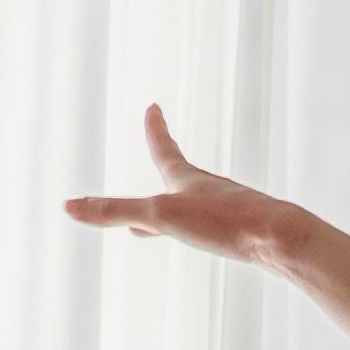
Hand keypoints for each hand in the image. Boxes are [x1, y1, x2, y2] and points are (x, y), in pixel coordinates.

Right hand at [63, 103, 315, 270]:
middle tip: (159, 145)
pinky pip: (213, 229)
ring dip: (173, 208)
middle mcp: (210, 190)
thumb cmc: (224, 223)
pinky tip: (203, 243)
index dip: (155, 128)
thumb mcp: (160, 216)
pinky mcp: (244, 234)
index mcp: (187, 180)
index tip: (154, 107)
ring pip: (194, 206)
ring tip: (154, 224)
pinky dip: (196, 232)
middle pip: (179, 175)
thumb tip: (67, 207)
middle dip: (163, 165)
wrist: (282, 240)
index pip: (164, 147)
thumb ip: (115, 211)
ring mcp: (228, 211)